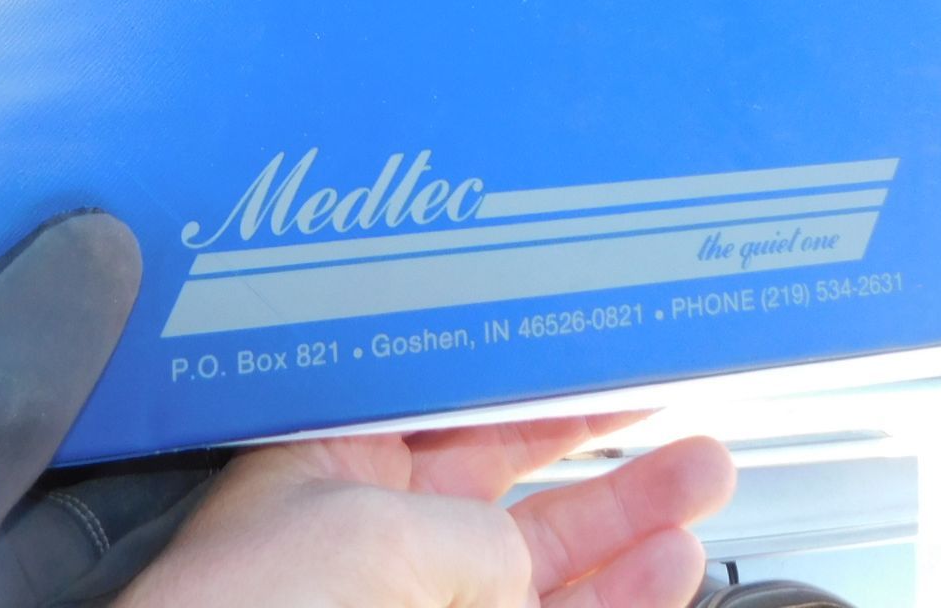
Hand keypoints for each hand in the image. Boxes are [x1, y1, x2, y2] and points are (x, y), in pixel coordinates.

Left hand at [121, 414, 734, 607]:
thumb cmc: (237, 606)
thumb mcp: (370, 529)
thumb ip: (470, 532)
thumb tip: (521, 560)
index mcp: (332, 468)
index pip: (453, 407)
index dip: (534, 378)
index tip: (606, 357)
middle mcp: (375, 537)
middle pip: (514, 482)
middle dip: (607, 451)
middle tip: (685, 421)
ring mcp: (415, 602)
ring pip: (544, 565)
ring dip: (629, 526)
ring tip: (703, 482)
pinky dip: (613, 595)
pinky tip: (663, 567)